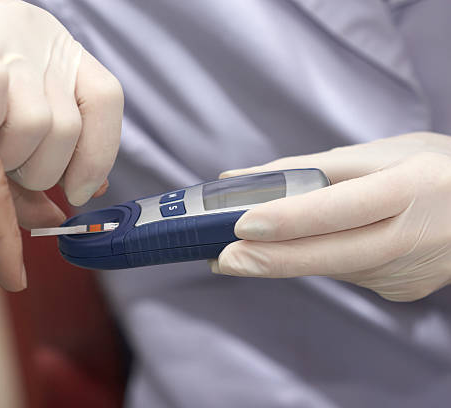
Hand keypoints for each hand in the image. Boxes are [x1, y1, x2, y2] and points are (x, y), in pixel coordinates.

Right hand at [0, 0, 122, 205]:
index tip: (76, 191)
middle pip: (68, 127)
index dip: (98, 155)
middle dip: (41, 172)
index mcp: (60, 53)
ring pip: (35, 122)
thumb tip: (87, 192)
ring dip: (9, 158)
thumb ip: (48, 147)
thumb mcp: (12, 101)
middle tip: (12, 175)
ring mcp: (4, 38)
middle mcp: (41, 42)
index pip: (106, 102)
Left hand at [210, 133, 450, 301]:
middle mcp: (413, 237)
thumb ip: (307, 167)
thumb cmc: (432, 169)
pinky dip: (318, 260)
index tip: (241, 224)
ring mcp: (408, 272)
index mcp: (412, 188)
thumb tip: (240, 178)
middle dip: (270, 260)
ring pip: (333, 267)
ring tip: (245, 250)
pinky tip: (301, 248)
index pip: (341, 208)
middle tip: (222, 259)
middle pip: (332, 255)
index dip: (289, 219)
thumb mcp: (379, 153)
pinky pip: (346, 274)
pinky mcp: (401, 290)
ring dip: (287, 259)